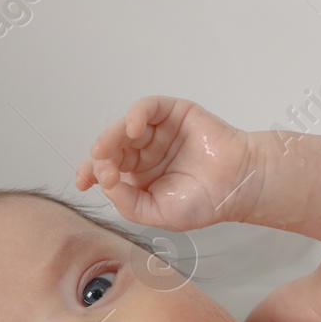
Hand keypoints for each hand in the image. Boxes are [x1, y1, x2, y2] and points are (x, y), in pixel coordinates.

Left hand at [75, 96, 259, 229]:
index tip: (82, 182)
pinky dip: (136, 114)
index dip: (91, 173)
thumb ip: (129, 203)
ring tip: (106, 150)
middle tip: (101, 168)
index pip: (108, 170)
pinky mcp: (173, 113)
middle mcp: (146, 153)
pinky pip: (147, 108)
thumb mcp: (158, 214)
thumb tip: (107, 184)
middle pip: (112, 148)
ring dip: (112, 137)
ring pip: (125, 128)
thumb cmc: (205, 202)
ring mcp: (159, 132)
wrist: (238, 186)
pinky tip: (133, 129)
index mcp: (140, 177)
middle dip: (101, 158)